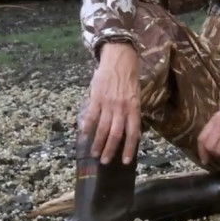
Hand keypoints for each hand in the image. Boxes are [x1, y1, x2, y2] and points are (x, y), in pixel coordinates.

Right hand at [83, 42, 141, 164]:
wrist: (119, 59)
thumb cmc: (129, 78)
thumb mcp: (136, 96)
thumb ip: (131, 112)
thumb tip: (128, 130)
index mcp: (134, 108)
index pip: (133, 133)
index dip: (129, 148)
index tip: (124, 161)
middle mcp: (122, 108)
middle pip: (116, 134)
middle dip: (110, 150)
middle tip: (105, 161)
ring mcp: (108, 104)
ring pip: (103, 128)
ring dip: (98, 143)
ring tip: (94, 153)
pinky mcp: (97, 98)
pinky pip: (91, 116)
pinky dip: (87, 127)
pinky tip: (83, 135)